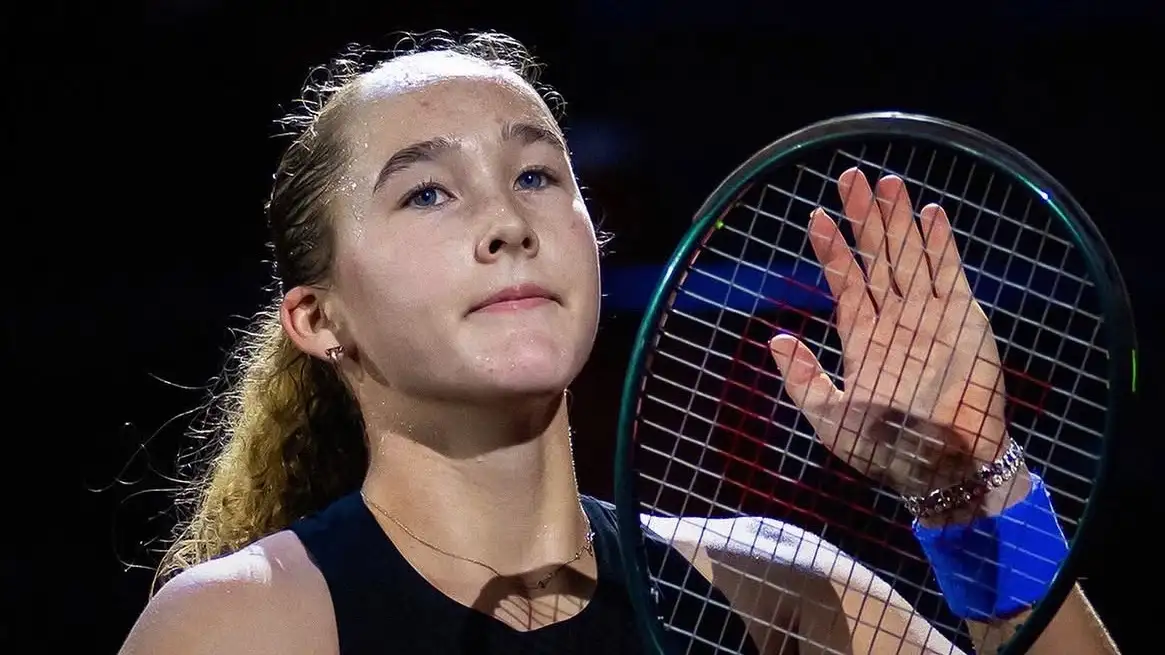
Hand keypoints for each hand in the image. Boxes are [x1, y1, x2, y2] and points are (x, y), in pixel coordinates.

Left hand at [769, 168, 1009, 496]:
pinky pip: (950, 274)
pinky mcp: (962, 320)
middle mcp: (894, 320)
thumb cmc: (885, 450)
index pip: (846, 283)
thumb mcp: (829, 418)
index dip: (834, 250)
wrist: (944, 469)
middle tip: (851, 178)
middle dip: (866, 219)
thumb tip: (774, 338)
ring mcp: (929, 316)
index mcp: (863, 338)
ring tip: (888, 182)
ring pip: (911, 258)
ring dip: (900, 221)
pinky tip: (930, 214)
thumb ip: (802, 378)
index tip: (817, 217)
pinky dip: (941, 245)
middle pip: (877, 258)